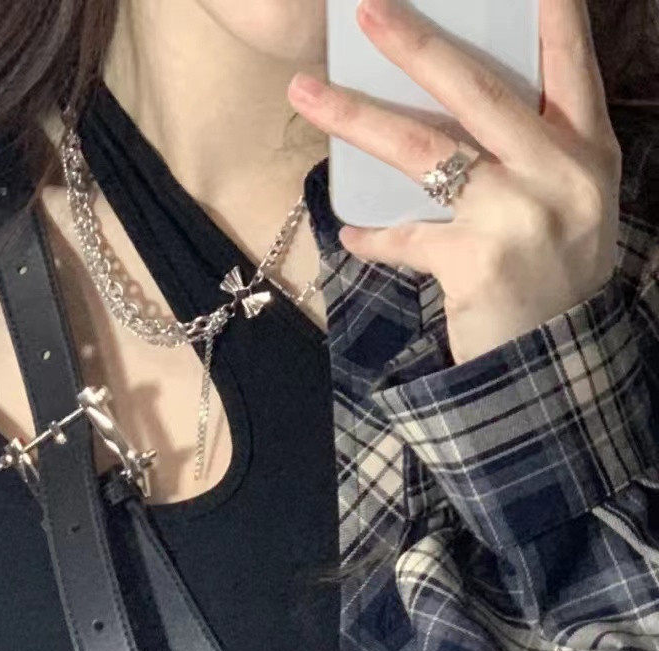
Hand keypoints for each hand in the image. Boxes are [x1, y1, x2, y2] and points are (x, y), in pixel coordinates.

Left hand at [288, 0, 622, 364]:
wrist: (555, 370)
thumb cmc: (554, 280)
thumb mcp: (569, 207)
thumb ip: (534, 155)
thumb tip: (459, 112)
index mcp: (587, 151)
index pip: (570, 63)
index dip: (550, 13)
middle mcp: (559, 173)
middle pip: (478, 91)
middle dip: (417, 45)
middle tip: (367, 10)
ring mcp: (518, 216)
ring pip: (425, 150)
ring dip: (359, 118)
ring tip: (307, 94)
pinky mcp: (477, 262)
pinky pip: (407, 236)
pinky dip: (376, 236)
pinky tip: (354, 233)